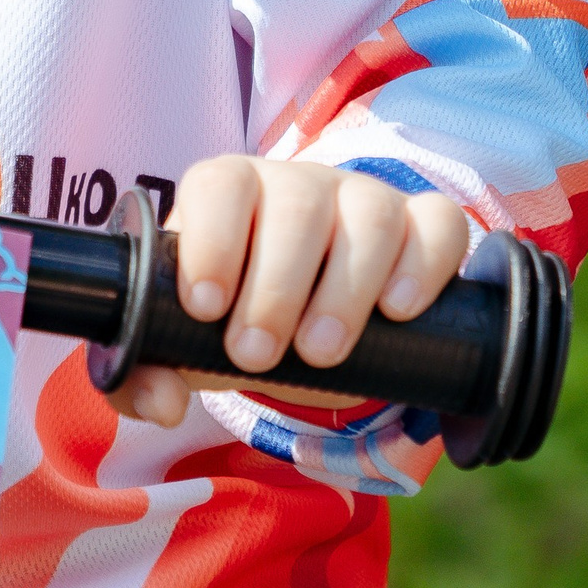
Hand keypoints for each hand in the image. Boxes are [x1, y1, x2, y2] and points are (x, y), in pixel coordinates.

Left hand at [107, 155, 469, 427]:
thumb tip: (160, 403)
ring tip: (321, 354)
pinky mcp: (422, 226)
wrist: (302, 324)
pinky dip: (424, 263)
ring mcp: (365, 199)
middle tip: (257, 355)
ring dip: (345, 288)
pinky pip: (439, 223)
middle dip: (275, 286)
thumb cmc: (235, 319)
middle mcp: (297, 185)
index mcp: (229, 194)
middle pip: (295, 204)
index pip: (219, 185)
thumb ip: (149, 375)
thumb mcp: (185, 347)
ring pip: (368, 214)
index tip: (205, 307)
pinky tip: (399, 311)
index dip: (210, 239)